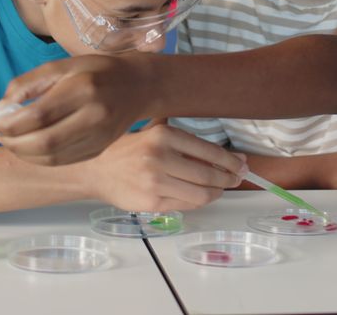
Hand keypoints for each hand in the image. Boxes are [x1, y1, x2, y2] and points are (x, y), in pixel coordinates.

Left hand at [0, 55, 154, 165]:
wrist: (139, 86)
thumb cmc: (96, 71)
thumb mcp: (60, 66)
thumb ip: (26, 85)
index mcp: (83, 88)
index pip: (38, 115)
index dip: (10, 123)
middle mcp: (94, 115)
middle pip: (44, 142)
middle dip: (13, 142)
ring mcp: (100, 137)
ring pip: (52, 157)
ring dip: (23, 153)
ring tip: (10, 140)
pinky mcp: (100, 149)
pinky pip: (62, 161)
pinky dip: (39, 159)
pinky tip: (29, 148)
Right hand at [82, 122, 247, 210]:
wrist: (95, 169)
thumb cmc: (127, 150)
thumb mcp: (152, 132)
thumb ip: (183, 138)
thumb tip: (226, 154)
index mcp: (163, 135)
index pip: (209, 151)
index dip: (230, 160)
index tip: (242, 163)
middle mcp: (159, 157)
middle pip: (208, 174)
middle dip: (229, 178)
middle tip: (238, 178)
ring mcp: (155, 182)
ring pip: (200, 193)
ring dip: (217, 192)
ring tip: (222, 188)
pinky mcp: (151, 202)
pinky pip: (186, 205)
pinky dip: (199, 201)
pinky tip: (203, 196)